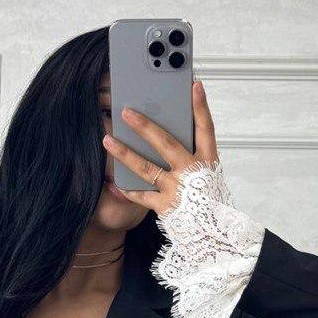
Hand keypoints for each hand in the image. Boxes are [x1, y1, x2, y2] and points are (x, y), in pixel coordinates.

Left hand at [102, 78, 220, 217]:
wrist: (211, 232)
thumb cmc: (206, 197)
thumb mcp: (207, 171)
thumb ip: (193, 150)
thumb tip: (172, 126)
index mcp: (208, 160)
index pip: (206, 128)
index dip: (200, 106)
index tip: (193, 84)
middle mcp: (192, 172)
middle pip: (167, 143)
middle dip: (145, 126)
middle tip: (126, 112)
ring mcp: (177, 189)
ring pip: (146, 168)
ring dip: (124, 153)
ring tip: (107, 140)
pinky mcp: (165, 206)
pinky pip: (141, 195)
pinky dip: (127, 188)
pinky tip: (113, 180)